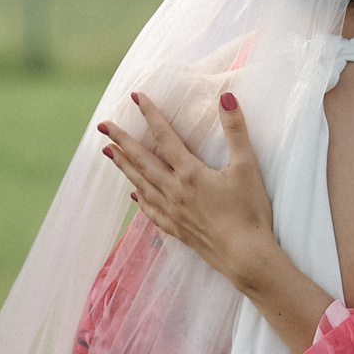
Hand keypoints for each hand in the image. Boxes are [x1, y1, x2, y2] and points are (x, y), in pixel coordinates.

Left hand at [99, 89, 278, 288]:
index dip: (150, 115)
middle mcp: (174, 192)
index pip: (164, 137)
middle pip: (142, 161)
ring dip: (124, 166)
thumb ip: (236, 130)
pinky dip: (140, 198)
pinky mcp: (177, 230)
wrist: (246, 257)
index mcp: (189, 174)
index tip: (136, 97)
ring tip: (108, 152)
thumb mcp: (247, 167)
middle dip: (122, 141)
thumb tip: (226, 96)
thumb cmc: (250, 212)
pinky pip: (151, 211)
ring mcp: (173, 212)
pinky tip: (135, 194)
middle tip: (103, 126)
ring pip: (141, 183)